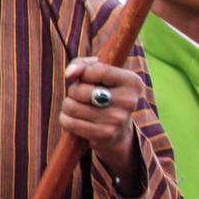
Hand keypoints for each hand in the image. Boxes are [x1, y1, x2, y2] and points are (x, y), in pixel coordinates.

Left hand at [62, 57, 146, 187]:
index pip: (98, 70)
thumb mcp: (98, 73)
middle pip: (81, 91)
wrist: (118, 129)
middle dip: (74, 91)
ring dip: (67, 106)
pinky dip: (66, 119)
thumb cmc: (104, 93)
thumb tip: (70, 73)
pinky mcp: (106, 134)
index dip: (84, 73)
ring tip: (78, 108)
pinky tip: (74, 119)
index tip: (86, 78)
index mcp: (133, 82)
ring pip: (72, 107)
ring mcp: (118, 119)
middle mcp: (129, 101)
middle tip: (82, 96)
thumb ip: (83, 64)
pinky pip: (71, 123)